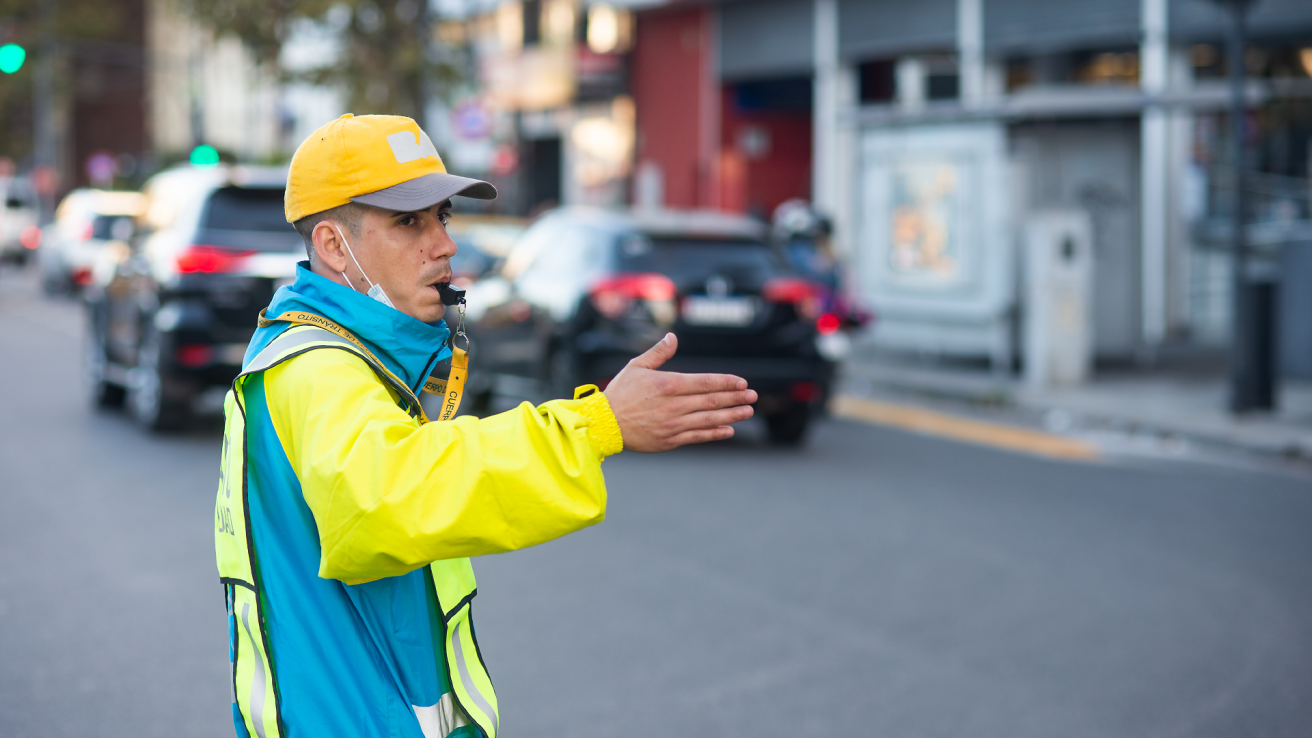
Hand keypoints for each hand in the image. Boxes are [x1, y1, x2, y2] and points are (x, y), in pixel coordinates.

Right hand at [604, 333, 756, 451]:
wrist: (603, 424)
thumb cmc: (620, 393)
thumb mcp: (636, 366)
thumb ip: (658, 353)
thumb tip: (673, 337)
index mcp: (668, 384)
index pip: (705, 382)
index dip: (727, 382)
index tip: (742, 383)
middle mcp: (674, 405)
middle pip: (712, 400)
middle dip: (735, 398)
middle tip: (753, 396)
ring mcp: (673, 424)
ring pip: (709, 419)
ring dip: (732, 415)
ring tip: (748, 411)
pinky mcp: (670, 440)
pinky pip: (698, 436)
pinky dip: (715, 433)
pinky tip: (729, 430)